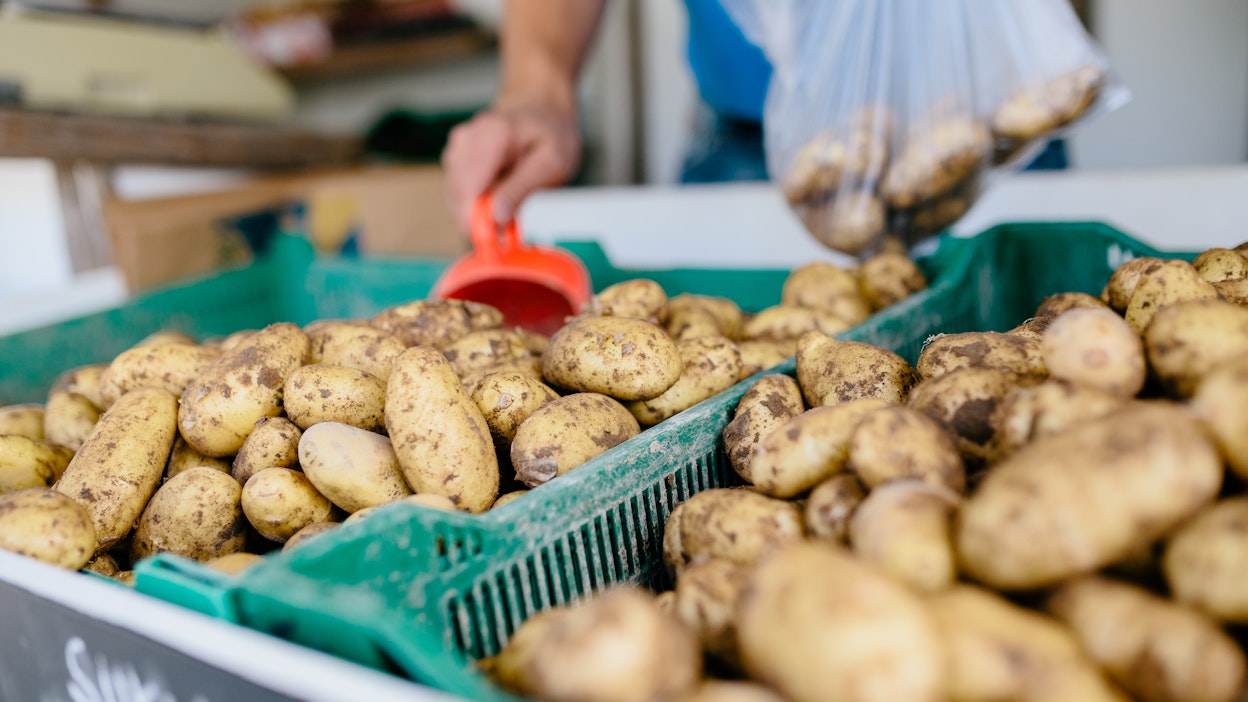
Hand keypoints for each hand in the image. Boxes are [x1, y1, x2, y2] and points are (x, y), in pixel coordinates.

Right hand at [441, 100, 581, 231]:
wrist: (541, 103)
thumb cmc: (551, 130)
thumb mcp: (552, 163)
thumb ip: (521, 189)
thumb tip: (495, 219)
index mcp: (491, 137)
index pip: (469, 191)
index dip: (476, 223)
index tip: (494, 244)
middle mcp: (466, 140)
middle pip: (457, 197)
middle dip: (478, 222)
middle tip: (506, 234)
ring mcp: (457, 147)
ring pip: (455, 197)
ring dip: (476, 213)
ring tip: (508, 208)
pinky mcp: (456, 156)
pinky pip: (458, 190)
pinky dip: (475, 202)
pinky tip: (498, 197)